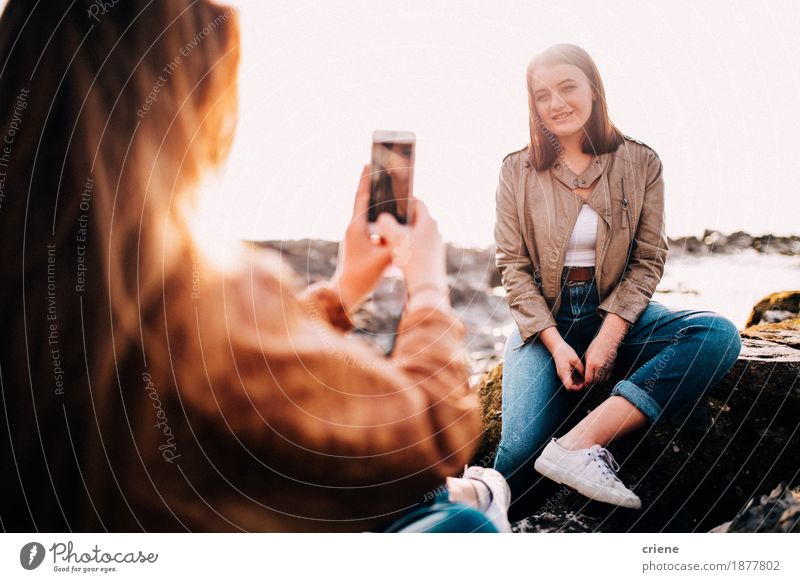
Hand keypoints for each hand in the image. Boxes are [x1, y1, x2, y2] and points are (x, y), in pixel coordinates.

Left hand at [329, 165, 397, 311]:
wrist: (346, 292)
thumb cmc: (363, 275)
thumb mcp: (385, 257)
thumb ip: (396, 241)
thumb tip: (406, 230)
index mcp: (356, 226)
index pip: (361, 197)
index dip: (366, 180)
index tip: (369, 163)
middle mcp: (353, 227)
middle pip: (362, 200)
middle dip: (370, 185)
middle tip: (376, 169)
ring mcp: (354, 235)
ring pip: (365, 212)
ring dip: (374, 201)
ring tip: (384, 189)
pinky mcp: (357, 243)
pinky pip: (368, 224)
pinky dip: (376, 217)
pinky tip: (386, 216)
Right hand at [374, 197, 448, 304]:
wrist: (426, 285)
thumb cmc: (411, 258)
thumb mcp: (393, 237)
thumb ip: (386, 223)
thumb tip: (383, 217)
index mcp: (428, 222)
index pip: (418, 203)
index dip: (405, 199)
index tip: (394, 200)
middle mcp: (435, 231)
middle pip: (417, 219)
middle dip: (403, 218)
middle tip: (389, 219)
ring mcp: (436, 245)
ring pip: (419, 233)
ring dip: (406, 234)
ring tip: (391, 238)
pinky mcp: (435, 258)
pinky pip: (421, 246)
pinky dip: (410, 246)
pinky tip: (399, 254)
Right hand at [551, 341, 585, 390]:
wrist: (557, 346)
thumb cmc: (565, 351)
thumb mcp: (575, 359)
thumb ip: (581, 369)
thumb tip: (586, 377)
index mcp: (564, 373)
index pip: (570, 386)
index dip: (578, 388)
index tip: (585, 384)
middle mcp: (562, 375)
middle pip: (569, 387)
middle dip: (578, 387)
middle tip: (586, 383)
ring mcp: (562, 374)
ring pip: (570, 384)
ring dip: (577, 383)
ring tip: (585, 379)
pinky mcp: (564, 372)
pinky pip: (570, 379)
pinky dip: (576, 380)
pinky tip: (581, 375)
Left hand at [583, 334, 619, 385]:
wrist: (608, 340)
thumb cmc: (596, 345)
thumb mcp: (588, 355)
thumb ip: (587, 366)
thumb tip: (586, 374)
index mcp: (591, 364)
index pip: (588, 379)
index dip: (586, 384)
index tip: (585, 385)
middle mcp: (599, 367)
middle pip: (595, 382)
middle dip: (591, 384)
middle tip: (589, 383)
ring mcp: (606, 368)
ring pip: (602, 381)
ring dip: (597, 382)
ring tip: (594, 381)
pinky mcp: (611, 367)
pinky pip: (607, 378)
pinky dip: (604, 380)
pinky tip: (601, 378)